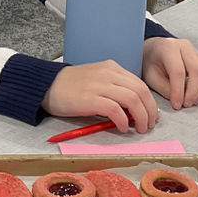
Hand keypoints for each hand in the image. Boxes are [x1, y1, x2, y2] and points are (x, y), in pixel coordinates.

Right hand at [41, 61, 159, 133]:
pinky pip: (115, 109)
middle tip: (149, 125)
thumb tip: (133, 110)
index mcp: (112, 68)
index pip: (140, 84)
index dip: (150, 102)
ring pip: (132, 99)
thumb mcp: (97, 80)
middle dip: (149, 111)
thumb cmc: (71, 86)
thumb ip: (114, 89)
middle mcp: (108, 73)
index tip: (150, 115)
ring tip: (139, 129)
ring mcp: (99, 85)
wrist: (47, 86)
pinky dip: (123, 120)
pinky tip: (122, 128)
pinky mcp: (90, 98)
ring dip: (141, 117)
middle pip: (141, 91)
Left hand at [141, 38, 197, 110]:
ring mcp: (196, 51)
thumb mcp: (150, 76)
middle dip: (194, 92)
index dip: (179, 91)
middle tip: (186, 104)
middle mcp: (185, 46)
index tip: (177, 105)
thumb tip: (180, 100)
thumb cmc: (151, 62)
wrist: (154, 50)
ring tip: (193, 101)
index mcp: (168, 47)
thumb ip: (165, 89)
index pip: (178, 71)